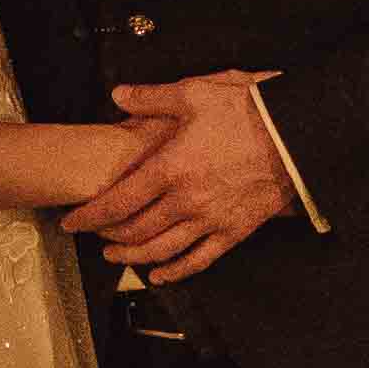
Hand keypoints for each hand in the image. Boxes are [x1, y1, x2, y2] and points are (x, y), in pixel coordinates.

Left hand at [63, 70, 295, 283]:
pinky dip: (176, 272)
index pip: (118, 201)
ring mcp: (211, 220)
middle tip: (92, 236)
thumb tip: (118, 96)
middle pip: (135, 232)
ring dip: (133, 258)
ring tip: (116, 257)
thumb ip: (151, 98)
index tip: (71, 222)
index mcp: (171, 167)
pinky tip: (161, 275)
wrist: (297, 133)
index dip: (89, 215)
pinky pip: (200, 260)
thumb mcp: (195, 92)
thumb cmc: (247, 109)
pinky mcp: (235, 231)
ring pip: (162, 251)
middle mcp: (186, 201)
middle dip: (107, 238)